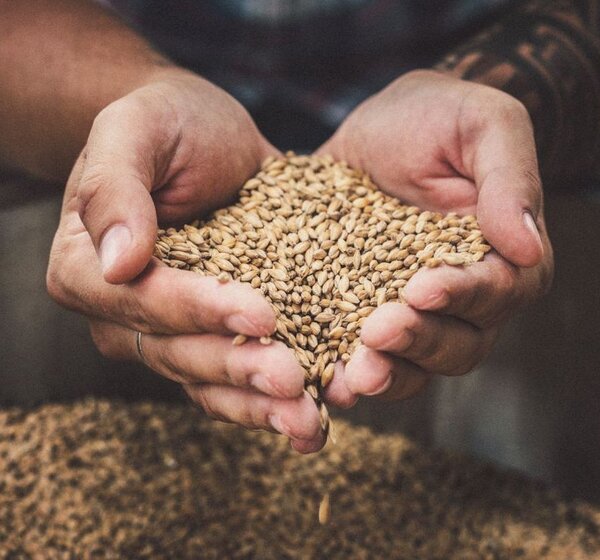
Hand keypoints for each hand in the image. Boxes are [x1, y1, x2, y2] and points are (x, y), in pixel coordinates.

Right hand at [47, 68, 323, 452]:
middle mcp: (122, 312)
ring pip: (208, 380)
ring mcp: (169, 330)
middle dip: (238, 367)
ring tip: (309, 419)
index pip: (142, 300)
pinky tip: (314, 415)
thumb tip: (117, 261)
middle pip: (176, 352)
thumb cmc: (167, 123)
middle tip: (294, 381)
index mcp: (89, 267)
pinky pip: (234, 378)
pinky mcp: (214, 334)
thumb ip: (115, 186)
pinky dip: (270, 400)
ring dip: (258, 404)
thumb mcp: (135, 129)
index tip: (262, 312)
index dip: (200, 310)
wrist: (204, 135)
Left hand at [318, 70, 553, 406]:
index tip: (420, 288)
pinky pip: (361, 354)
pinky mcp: (362, 311)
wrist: (381, 127)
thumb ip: (510, 179)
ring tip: (351, 376)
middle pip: (457, 343)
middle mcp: (462, 297)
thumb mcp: (482, 124)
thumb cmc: (438, 116)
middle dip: (418, 343)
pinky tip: (321, 381)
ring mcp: (411, 311)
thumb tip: (527, 246)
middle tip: (376, 333)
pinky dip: (343, 372)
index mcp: (501, 257)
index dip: (460, 296)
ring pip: (413, 364)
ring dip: (385, 373)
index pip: (495, 292)